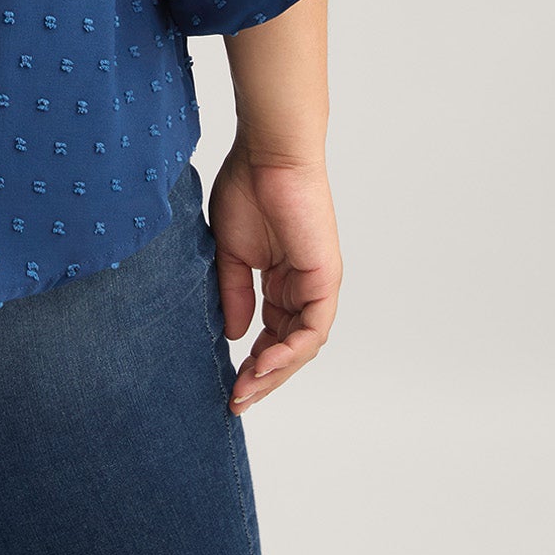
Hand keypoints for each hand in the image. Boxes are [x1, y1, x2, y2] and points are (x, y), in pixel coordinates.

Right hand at [207, 142, 340, 414]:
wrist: (268, 155)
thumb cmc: (247, 187)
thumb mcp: (230, 252)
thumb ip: (235, 294)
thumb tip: (235, 335)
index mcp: (282, 279)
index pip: (272, 333)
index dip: (253, 362)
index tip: (230, 385)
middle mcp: (303, 287)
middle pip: (288, 347)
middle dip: (264, 377)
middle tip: (237, 400)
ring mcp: (316, 285)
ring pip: (302, 345)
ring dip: (275, 371)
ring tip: (246, 387)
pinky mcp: (324, 279)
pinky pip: (311, 329)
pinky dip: (289, 350)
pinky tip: (263, 362)